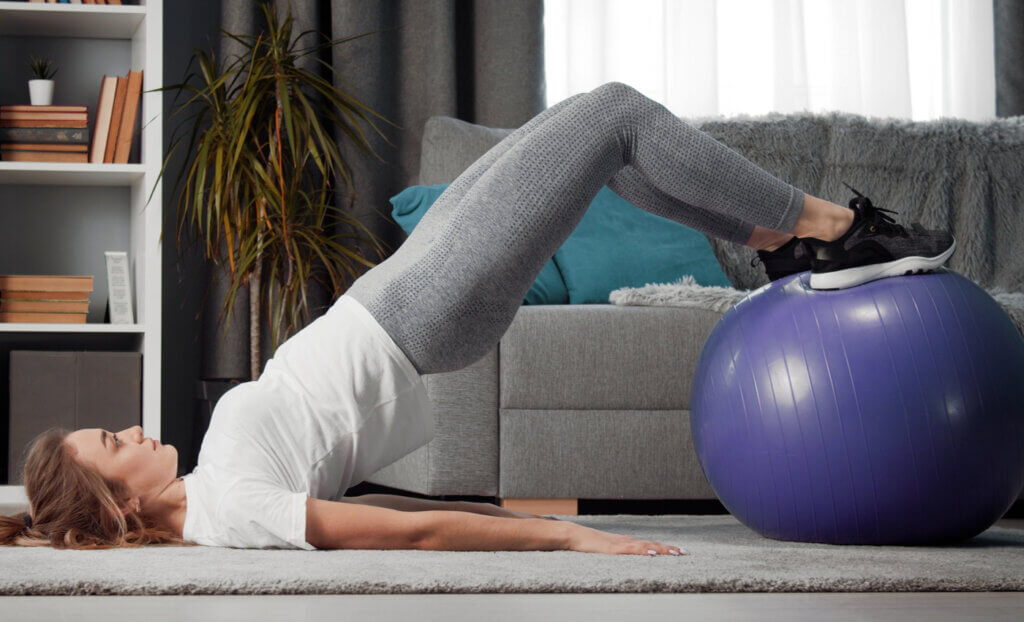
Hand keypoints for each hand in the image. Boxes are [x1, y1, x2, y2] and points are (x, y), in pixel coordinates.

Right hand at [565, 522, 687, 555]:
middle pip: (652, 545)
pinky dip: (643, 551)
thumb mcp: (605, 550)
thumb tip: (626, 558)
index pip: (650, 545)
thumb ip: (616, 552)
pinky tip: (652, 553)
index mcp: (626, 542)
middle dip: (669, 549)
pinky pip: (630, 550)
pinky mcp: (612, 549)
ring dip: (661, 549)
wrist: (572, 535)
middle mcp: (626, 541)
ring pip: (645, 546)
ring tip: (676, 553)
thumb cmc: (587, 543)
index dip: (665, 548)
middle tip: (685, 552)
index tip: (679, 551)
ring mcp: (620, 544)